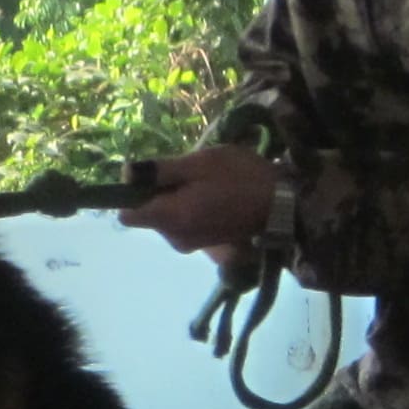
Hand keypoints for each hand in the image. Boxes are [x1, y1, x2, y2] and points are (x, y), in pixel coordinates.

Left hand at [119, 143, 276, 257]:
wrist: (283, 204)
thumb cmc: (239, 177)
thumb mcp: (197, 163)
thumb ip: (159, 170)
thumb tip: (125, 174)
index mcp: (169, 218)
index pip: (126, 215)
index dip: (131, 194)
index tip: (150, 177)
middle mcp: (174, 238)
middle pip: (148, 215)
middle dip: (160, 194)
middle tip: (189, 174)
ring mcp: (191, 244)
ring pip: (167, 218)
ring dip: (178, 200)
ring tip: (206, 183)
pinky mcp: (206, 245)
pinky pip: (184, 224)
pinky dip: (191, 210)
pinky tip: (214, 196)